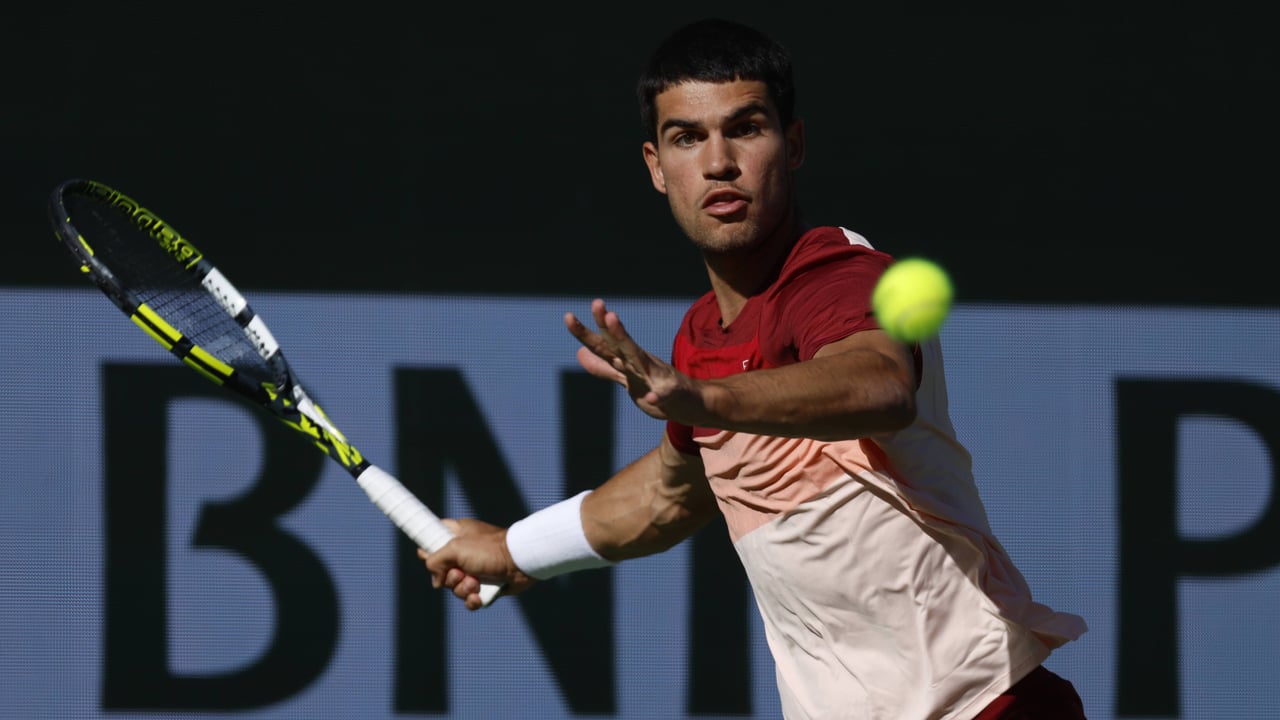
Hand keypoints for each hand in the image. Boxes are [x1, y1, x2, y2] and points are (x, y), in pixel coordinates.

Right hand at [419, 518, 535, 609]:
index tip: (432, 557)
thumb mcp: (455, 548)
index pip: (434, 537)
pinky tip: (479, 597)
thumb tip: (436, 581)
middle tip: (461, 573)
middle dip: (450, 578)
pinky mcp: (485, 585)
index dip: (429, 549)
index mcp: (457, 534)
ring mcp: (474, 569)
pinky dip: (472, 600)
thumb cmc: (489, 549)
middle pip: (442, 571)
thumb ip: (436, 561)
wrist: (520, 563)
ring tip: (476, 583)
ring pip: (455, 587)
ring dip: (463, 589)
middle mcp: (464, 552)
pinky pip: (469, 599)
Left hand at [565, 298, 705, 423]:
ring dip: (626, 341)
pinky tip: (653, 397)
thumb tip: (579, 353)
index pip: (601, 345)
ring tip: (614, 321)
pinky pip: (664, 394)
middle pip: (618, 344)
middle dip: (608, 326)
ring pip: (638, 359)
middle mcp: (638, 363)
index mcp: (625, 361)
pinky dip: (658, 395)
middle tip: (597, 303)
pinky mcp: (671, 393)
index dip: (584, 333)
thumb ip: (602, 367)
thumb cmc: (654, 385)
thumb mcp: (624, 376)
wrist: (687, 400)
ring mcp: (655, 377)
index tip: (568, 316)